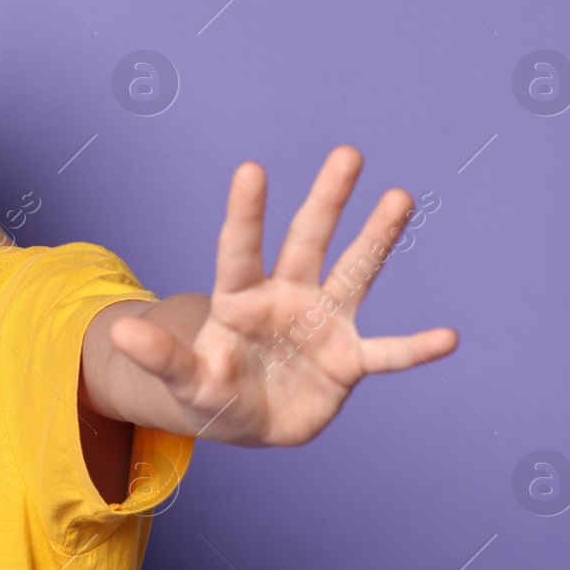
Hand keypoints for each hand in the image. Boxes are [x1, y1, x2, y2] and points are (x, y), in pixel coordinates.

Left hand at [110, 145, 458, 446]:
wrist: (246, 416)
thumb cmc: (211, 389)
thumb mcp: (183, 380)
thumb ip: (159, 357)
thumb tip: (120, 335)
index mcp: (240, 299)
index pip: (240, 249)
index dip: (246, 213)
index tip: (251, 170)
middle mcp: (286, 297)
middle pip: (307, 241)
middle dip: (326, 200)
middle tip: (347, 153)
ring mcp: (322, 324)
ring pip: (354, 274)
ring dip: (377, 239)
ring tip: (401, 197)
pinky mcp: (347, 361)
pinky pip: (386, 353)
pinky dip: (415, 349)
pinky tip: (449, 337)